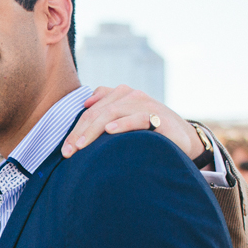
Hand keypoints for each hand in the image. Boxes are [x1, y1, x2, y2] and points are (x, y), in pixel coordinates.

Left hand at [61, 85, 204, 160]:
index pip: (91, 111)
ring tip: (82, 145)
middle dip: (80, 133)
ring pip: (113, 112)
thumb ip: (108, 107)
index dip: (75, 129)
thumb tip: (86, 104)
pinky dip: (123, 124)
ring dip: (95, 129)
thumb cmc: (148, 129)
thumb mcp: (126, 117)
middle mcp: (130, 96)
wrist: (182, 136)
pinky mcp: (158, 117)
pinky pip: (138, 118)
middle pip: (98, 112)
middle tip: (69, 152)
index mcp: (119, 95)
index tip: (65, 150)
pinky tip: (110, 131)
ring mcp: (144, 104)